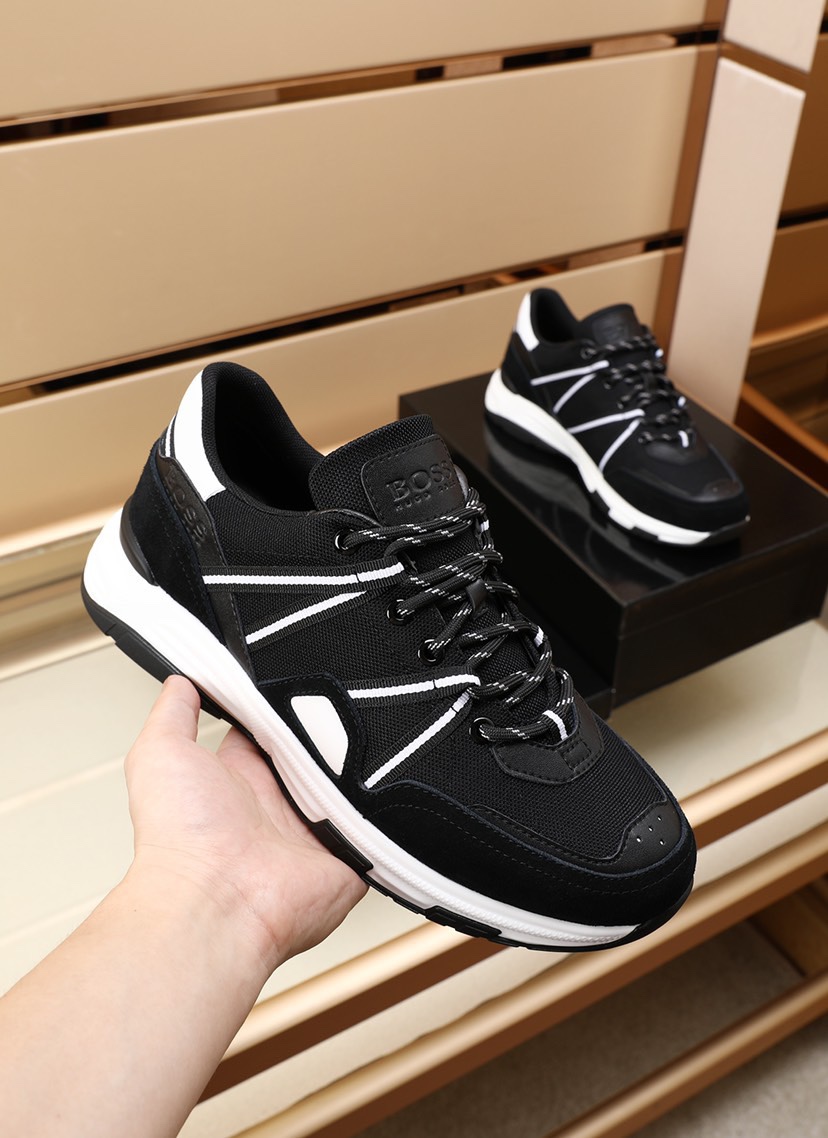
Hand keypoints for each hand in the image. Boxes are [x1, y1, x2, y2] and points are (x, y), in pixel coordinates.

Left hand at [125, 676, 366, 972]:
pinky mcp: (350, 854)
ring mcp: (318, 830)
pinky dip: (390, 804)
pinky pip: (383, 823)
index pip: (275, 729)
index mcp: (242, 778)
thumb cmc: (180, 839)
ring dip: (366, 760)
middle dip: (336, 726)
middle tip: (351, 696)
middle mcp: (280, 804)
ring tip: (380, 727)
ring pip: (356, 781)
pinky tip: (397, 774)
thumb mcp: (160, 754)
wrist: (215, 902)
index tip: (305, 669)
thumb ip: (173, 713)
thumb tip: (181, 680)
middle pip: (322, 751)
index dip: (289, 701)